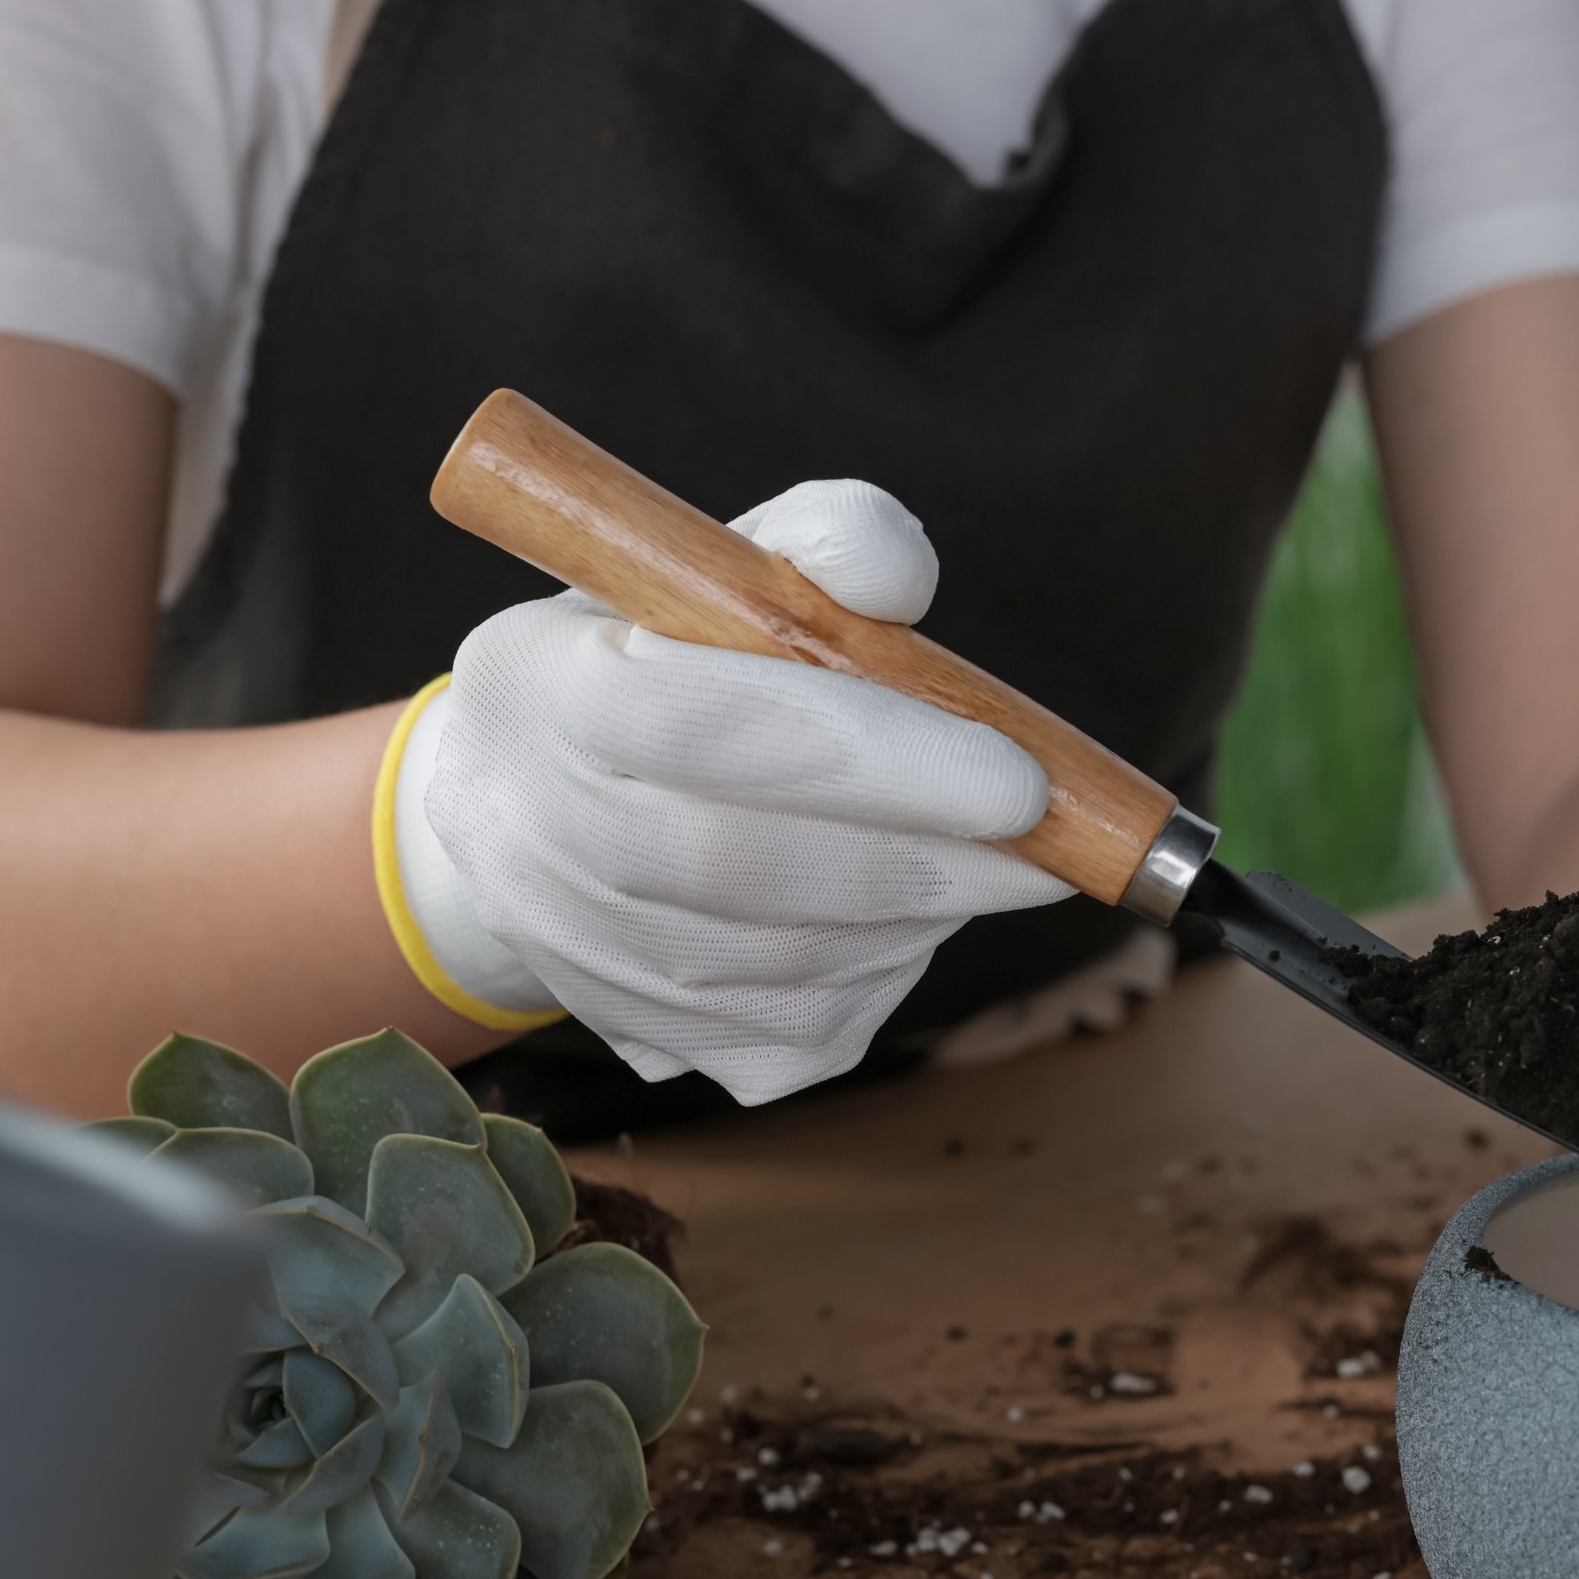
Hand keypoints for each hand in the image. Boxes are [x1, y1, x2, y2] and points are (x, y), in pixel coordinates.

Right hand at [388, 480, 1069, 1103]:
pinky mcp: (644, 1035)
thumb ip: (825, 543)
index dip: (874, 757)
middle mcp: (531, 835)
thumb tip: (896, 582)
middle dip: (926, 857)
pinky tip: (910, 913)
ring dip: (920, 916)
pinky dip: (887, 972)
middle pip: (745, 866)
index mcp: (539, 687)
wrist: (539, 803)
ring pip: (786, 962)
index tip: (1019, 776)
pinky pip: (800, 1026)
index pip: (707, 727)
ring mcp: (580, 954)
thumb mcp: (723, 569)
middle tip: (1048, 839)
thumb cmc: (663, 659)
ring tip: (992, 863)